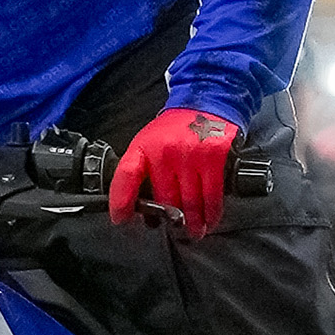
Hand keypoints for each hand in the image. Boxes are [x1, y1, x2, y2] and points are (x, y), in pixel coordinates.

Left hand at [107, 106, 239, 237]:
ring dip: (193, 223)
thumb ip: (141, 170)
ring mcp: (190, 155)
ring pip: (190, 202)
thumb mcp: (148, 142)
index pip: (126, 176)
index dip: (121, 202)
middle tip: (175, 231)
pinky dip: (212, 212)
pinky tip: (210, 220)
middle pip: (165, 199)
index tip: (121, 220)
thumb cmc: (175, 129)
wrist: (206, 101)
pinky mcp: (213, 157)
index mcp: (144, 147)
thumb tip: (137, 206)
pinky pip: (212, 194)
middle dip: (170, 221)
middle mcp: (165, 152)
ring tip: (194, 232)